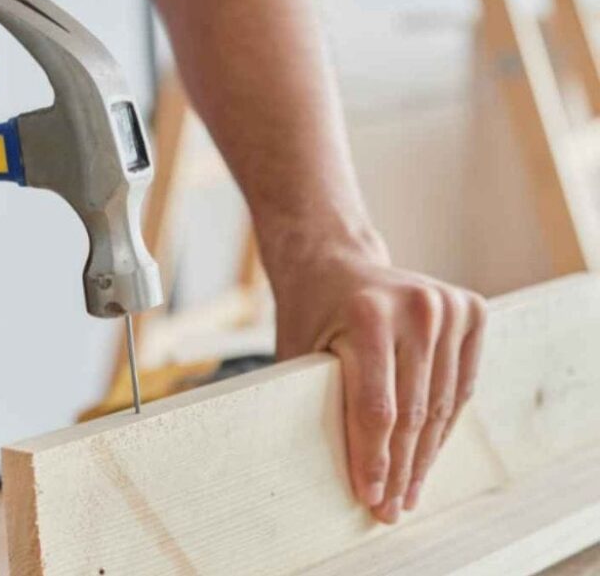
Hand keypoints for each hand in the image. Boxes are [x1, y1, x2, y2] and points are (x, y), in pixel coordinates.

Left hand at [271, 233, 485, 523]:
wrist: (336, 260)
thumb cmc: (310, 313)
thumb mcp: (299, 353)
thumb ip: (315, 401)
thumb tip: (328, 473)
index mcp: (366, 315)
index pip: (377, 408)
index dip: (374, 460)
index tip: (369, 498)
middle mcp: (414, 308)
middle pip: (413, 413)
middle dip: (399, 469)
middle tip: (390, 508)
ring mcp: (447, 306)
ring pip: (441, 405)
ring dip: (425, 456)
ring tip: (409, 492)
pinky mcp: (470, 309)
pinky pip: (461, 385)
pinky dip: (445, 424)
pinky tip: (428, 455)